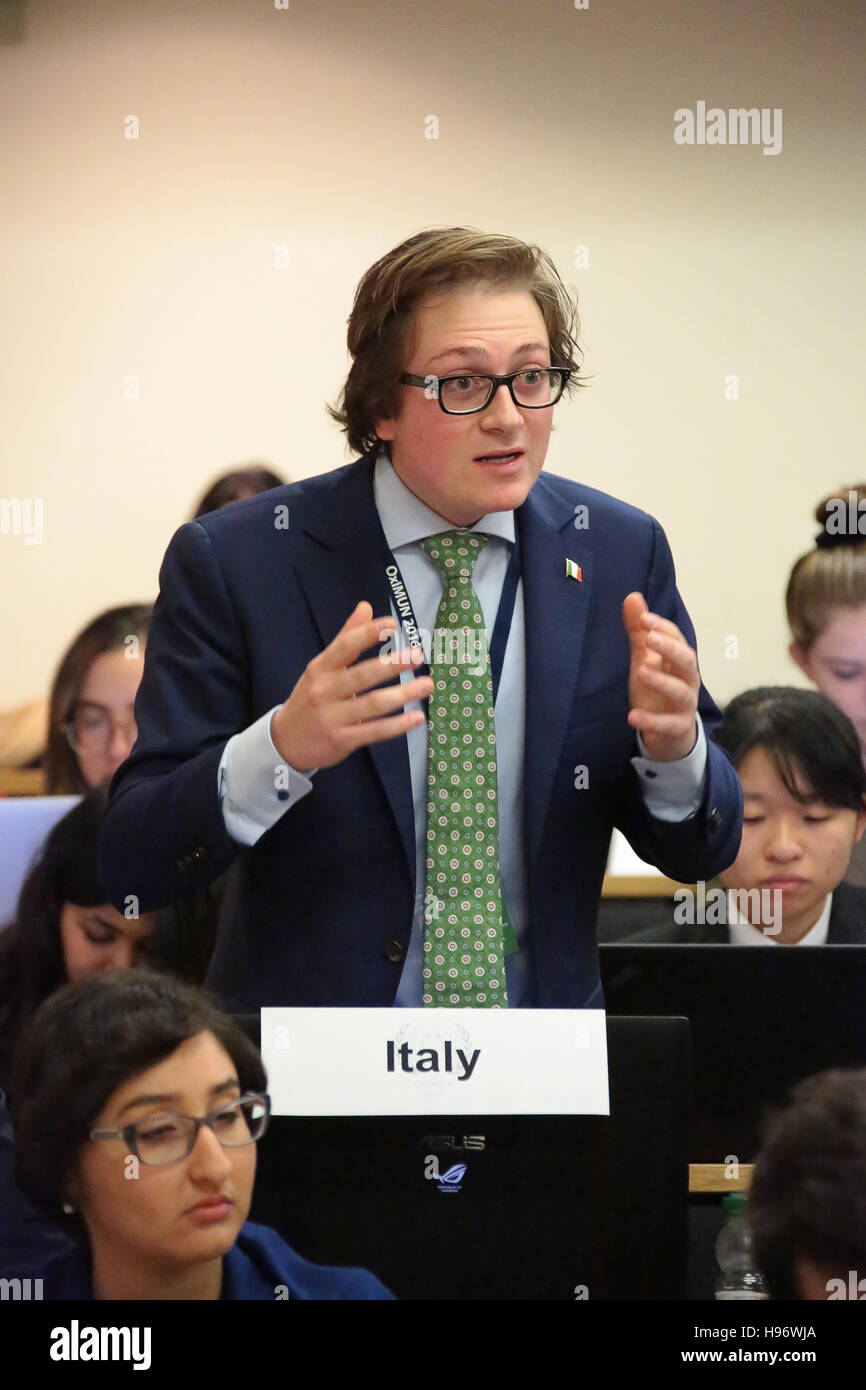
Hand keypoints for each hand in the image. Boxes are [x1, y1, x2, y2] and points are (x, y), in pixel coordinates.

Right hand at [271, 602, 431, 772]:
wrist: (286, 741)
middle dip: (391, 664)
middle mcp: (324, 691)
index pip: (344, 646)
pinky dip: (397, 725)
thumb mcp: (321, 668)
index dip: (367, 634)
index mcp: (320, 669)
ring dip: (402, 694)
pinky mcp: (341, 740)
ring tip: (427, 685)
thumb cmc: (311, 697)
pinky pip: (374, 732)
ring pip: (372, 705)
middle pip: (361, 675)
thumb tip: (366, 606)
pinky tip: (417, 718)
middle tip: (418, 655)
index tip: (392, 623)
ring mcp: (332, 718)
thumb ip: (346, 638)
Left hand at [623, 592, 698, 761]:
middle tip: (649, 637)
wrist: (669, 735)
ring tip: (641, 671)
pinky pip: (668, 725)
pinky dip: (651, 721)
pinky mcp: (677, 729)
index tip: (643, 618)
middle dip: (670, 648)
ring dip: (661, 681)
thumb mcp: (644, 660)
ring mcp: (684, 706)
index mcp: (679, 662)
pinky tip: (632, 716)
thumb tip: (633, 596)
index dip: (663, 628)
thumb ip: (638, 632)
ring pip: (680, 691)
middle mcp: (687, 681)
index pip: (677, 639)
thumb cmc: (657, 692)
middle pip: (687, 661)